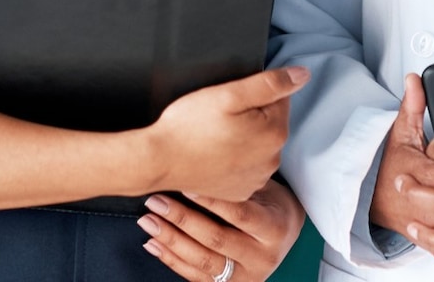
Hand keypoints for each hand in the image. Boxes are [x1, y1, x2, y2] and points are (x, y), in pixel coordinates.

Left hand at [138, 179, 304, 280]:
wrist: (284, 234)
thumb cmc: (270, 204)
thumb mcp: (264, 189)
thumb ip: (238, 182)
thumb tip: (198, 162)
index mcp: (274, 229)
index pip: (239, 214)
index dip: (210, 199)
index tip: (184, 182)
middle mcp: (262, 257)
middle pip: (217, 239)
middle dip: (182, 219)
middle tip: (156, 202)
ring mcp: (246, 275)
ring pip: (203, 261)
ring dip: (171, 241)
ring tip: (149, 222)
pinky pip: (195, 276)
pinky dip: (171, 260)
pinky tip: (153, 244)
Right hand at [146, 67, 308, 199]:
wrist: (159, 161)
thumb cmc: (189, 126)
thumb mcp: (228, 94)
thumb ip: (270, 83)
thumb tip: (303, 75)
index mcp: (274, 133)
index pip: (280, 99)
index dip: (253, 94)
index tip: (230, 101)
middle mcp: (272, 160)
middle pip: (270, 123)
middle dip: (251, 116)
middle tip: (218, 118)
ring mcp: (257, 179)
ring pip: (258, 145)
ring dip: (244, 138)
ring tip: (214, 136)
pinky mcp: (240, 191)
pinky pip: (246, 167)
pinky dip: (235, 159)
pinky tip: (214, 154)